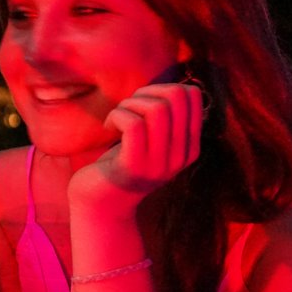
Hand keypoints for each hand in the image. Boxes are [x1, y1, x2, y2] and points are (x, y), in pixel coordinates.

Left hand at [68, 81, 202, 213]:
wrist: (99, 205)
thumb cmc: (120, 163)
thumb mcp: (150, 140)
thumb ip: (165, 118)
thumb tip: (177, 86)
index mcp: (189, 147)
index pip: (192, 96)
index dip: (162, 88)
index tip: (142, 105)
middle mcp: (179, 157)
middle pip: (176, 97)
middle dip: (146, 92)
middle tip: (127, 110)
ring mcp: (158, 164)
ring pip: (157, 109)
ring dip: (129, 104)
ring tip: (116, 119)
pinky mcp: (133, 168)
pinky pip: (133, 124)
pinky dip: (117, 116)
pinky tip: (108, 127)